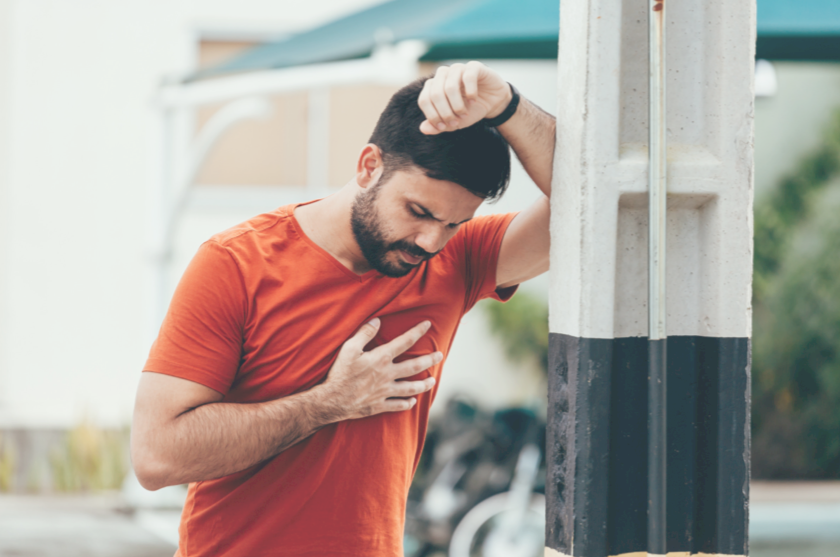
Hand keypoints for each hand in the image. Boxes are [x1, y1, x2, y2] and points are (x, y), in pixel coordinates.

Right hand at [319, 318, 441, 420]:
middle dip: (429, 360)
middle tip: (440, 355)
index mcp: (381, 358)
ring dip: (424, 385)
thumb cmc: (340, 372)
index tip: (428, 325)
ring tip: (432, 380)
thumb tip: (377, 321)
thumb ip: (364, 334)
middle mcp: (387, 375)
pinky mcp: (379, 405)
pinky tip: (413, 402)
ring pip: (410, 388)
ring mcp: (385, 391)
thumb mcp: (349, 348)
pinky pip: (398, 405)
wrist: (332, 400)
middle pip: (414, 366)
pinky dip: (407, 404)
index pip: (404, 342)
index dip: (417, 332)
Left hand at [417, 61, 511, 134]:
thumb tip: (423, 129)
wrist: (492, 103)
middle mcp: (442, 75)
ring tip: (464, 113)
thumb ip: (437, 126)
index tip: (443, 127)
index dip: (432, 116)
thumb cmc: (469, 111)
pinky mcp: (473, 67)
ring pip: (450, 87)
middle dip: (445, 113)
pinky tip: (473, 101)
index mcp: (433, 86)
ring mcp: (457, 69)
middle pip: (435, 94)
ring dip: (457, 105)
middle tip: (456, 122)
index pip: (424, 100)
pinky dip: (470, 93)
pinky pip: (468, 77)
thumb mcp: (453, 123)